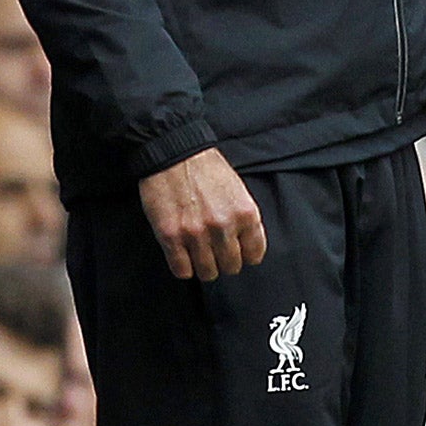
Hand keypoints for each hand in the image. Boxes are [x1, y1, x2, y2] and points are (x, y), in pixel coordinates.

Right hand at [138, 148, 265, 280]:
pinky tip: (183, 255)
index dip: (246, 255)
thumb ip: (244, 218)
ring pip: (207, 272)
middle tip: (217, 253)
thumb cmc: (207, 168)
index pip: (255, 254)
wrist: (175, 153)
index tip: (239, 252)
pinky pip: (182, 271)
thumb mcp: (238, 189)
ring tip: (200, 255)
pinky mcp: (171, 237)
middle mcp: (223, 226)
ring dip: (204, 266)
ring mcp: (196, 234)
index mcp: (245, 212)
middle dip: (225, 262)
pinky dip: (183, 267)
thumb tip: (246, 245)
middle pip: (231, 266)